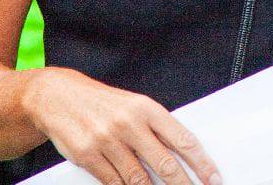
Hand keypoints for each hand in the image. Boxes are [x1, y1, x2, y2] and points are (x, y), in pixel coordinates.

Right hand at [22, 67, 221, 184]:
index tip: (213, 179)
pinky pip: (113, 183)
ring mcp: (107, 141)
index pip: (182, 139)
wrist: (59, 96)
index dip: (201, 163)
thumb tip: (182, 154)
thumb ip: (156, 128)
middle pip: (164, 164)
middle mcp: (128, 123)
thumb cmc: (103, 103)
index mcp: (146, 108)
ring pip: (138, 179)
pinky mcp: (87, 156)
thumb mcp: (133, 106)